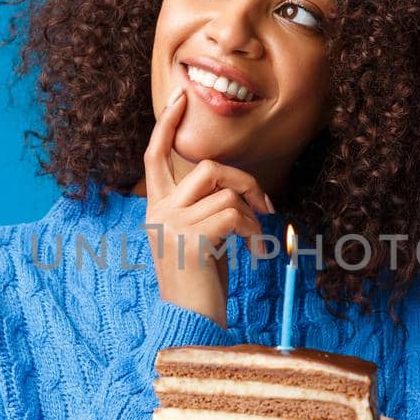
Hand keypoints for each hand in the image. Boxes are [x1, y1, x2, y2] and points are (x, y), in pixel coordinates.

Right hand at [142, 87, 274, 327]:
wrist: (190, 322)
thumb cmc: (201, 284)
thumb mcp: (198, 238)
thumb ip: (204, 208)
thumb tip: (233, 186)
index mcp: (155, 209)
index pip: (154, 157)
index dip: (165, 125)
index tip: (180, 98)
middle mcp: (158, 212)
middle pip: (206, 167)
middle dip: (244, 181)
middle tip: (265, 206)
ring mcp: (172, 223)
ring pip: (224, 188)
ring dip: (251, 210)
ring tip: (256, 237)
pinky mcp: (191, 237)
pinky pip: (234, 213)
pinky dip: (253, 231)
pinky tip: (254, 253)